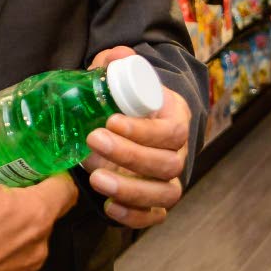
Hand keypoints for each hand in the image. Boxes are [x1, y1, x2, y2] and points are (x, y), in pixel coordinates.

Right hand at [0, 107, 76, 270]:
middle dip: (26, 200)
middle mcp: (37, 248)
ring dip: (10, 230)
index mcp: (36, 215)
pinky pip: (7, 268)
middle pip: (42, 217)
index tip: (41, 163)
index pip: (65, 190)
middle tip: (1, 183)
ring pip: (24, 244)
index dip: (56, 174)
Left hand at [84, 46, 191, 228]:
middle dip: (129, 156)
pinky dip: (135, 216)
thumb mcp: (120, 77)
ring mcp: (168, 179)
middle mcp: (178, 152)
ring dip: (131, 189)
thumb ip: (116, 63)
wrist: (129, 120)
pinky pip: (155, 216)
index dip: (143, 131)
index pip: (170, 131)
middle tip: (92, 141)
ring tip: (96, 179)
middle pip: (168, 164)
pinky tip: (110, 206)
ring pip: (164, 193)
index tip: (110, 121)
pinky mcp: (155, 201)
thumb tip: (119, 55)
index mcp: (174, 119)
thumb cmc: (124, 98)